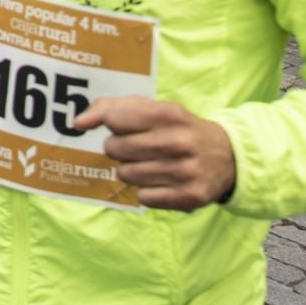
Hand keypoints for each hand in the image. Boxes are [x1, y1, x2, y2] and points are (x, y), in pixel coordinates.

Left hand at [71, 96, 236, 210]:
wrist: (228, 156)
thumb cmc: (178, 128)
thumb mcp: (152, 108)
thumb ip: (110, 107)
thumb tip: (77, 124)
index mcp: (167, 114)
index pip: (113, 119)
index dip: (114, 125)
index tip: (125, 127)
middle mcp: (177, 142)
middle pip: (114, 149)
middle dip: (119, 149)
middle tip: (139, 148)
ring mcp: (184, 171)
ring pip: (126, 174)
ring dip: (131, 170)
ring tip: (151, 164)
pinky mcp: (189, 196)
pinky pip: (143, 197)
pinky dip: (147, 190)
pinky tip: (162, 181)